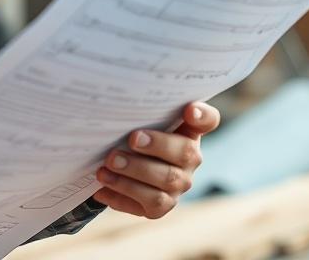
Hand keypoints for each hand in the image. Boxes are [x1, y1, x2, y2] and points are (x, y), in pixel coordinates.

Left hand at [93, 101, 219, 218]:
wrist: (118, 165)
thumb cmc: (130, 134)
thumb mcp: (136, 120)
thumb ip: (138, 111)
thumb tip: (116, 101)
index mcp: (186, 131)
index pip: (207, 120)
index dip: (202, 115)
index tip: (190, 110)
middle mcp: (189, 159)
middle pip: (185, 153)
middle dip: (157, 146)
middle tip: (132, 140)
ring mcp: (177, 185)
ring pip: (166, 182)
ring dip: (134, 174)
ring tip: (107, 166)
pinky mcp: (160, 206)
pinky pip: (147, 205)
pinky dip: (122, 196)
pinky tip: (101, 189)